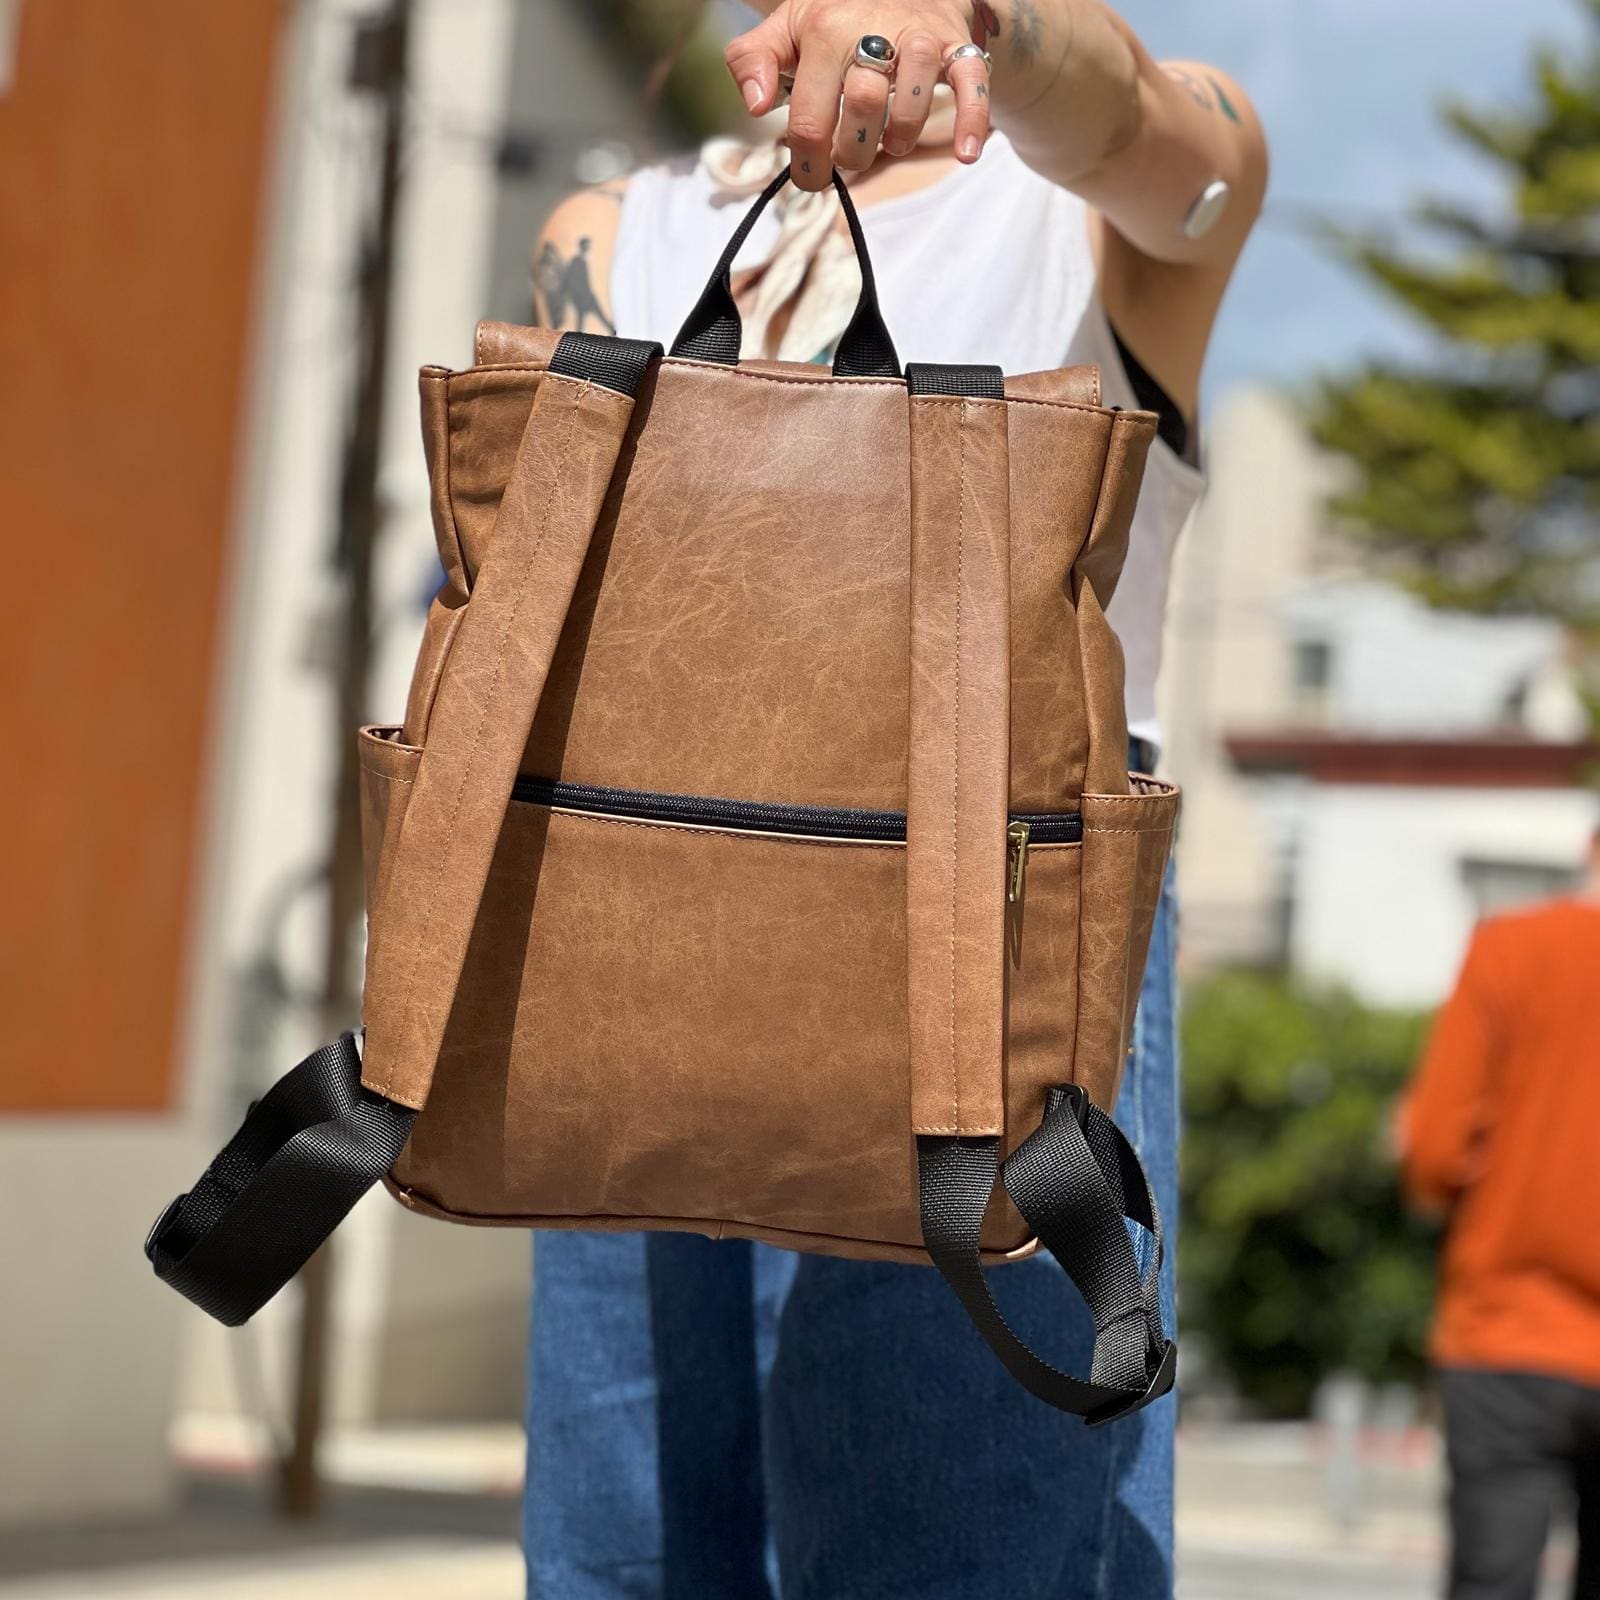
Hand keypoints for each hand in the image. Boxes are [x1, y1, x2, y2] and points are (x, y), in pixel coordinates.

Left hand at [725, 2, 990, 191]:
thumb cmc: (836, 17)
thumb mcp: (787, 28)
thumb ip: (753, 60)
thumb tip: (756, 106)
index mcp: (825, 31)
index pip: (810, 118)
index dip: (808, 163)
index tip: (811, 176)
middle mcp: (873, 30)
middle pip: (861, 112)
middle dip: (851, 153)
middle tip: (848, 155)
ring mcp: (918, 39)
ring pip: (909, 104)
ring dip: (897, 140)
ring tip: (888, 141)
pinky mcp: (955, 47)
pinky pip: (970, 84)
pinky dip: (971, 120)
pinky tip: (966, 153)